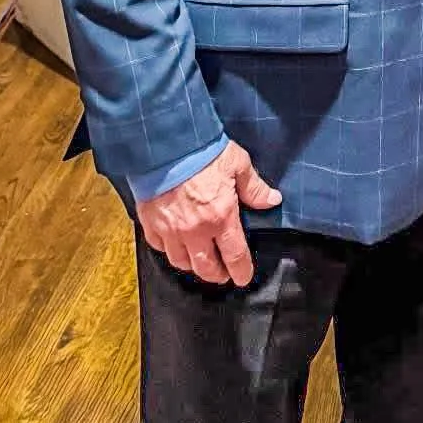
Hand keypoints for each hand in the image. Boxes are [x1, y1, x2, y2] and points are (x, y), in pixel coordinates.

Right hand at [135, 141, 281, 285]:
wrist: (166, 145)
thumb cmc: (204, 152)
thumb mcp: (238, 165)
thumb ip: (254, 188)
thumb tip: (272, 200)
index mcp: (220, 218)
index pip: (234, 255)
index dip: (241, 271)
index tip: (243, 277)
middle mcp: (194, 231)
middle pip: (206, 268)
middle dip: (217, 275)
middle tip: (223, 274)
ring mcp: (170, 230)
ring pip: (181, 262)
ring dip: (193, 266)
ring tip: (201, 262)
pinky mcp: (151, 223)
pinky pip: (160, 248)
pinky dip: (170, 251)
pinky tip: (176, 247)